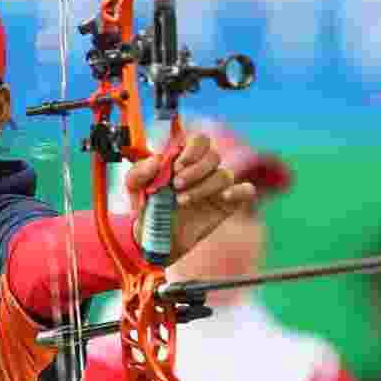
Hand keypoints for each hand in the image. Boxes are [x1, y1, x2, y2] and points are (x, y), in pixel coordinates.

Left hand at [124, 133, 256, 259]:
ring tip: (182, 201)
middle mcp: (203, 170)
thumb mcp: (134, 189)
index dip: (192, 150)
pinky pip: (246, 191)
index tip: (177, 166)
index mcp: (185, 159)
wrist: (154, 239)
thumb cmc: (147, 209)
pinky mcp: (227, 205)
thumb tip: (155, 159)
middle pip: (214, 155)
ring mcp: (217, 187)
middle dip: (196, 170)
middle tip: (176, 185)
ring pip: (225, 174)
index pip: (200, 141)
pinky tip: (223, 198)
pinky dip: (239, 191)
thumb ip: (138, 172)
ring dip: (203, 186)